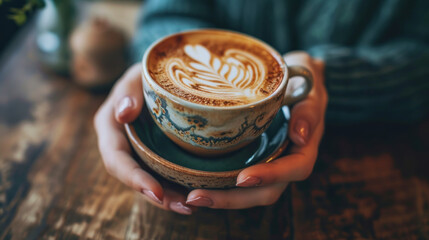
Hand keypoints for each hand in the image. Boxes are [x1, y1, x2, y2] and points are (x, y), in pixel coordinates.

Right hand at [94, 64, 193, 214]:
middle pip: (134, 178)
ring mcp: (139, 151)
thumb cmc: (146, 72)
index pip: (116, 159)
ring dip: (170, 198)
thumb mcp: (136, 74)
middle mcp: (122, 144)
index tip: (156, 191)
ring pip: (151, 181)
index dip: (134, 178)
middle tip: (185, 206)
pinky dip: (178, 187)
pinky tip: (197, 195)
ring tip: (193, 206)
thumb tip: (123, 114)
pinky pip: (164, 174)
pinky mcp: (156, 154)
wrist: (160, 75)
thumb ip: (127, 91)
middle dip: (157, 196)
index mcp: (110, 127)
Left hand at [185, 52, 326, 208]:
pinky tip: (192, 186)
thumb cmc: (301, 75)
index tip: (243, 178)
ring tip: (190, 198)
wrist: (293, 75)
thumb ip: (308, 107)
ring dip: (221, 198)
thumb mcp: (309, 79)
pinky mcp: (251, 158)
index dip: (271, 176)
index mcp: (305, 146)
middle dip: (233, 198)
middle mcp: (286, 160)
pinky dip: (218, 186)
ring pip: (249, 192)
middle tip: (197, 197)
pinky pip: (236, 179)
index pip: (295, 168)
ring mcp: (268, 161)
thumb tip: (300, 137)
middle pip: (266, 191)